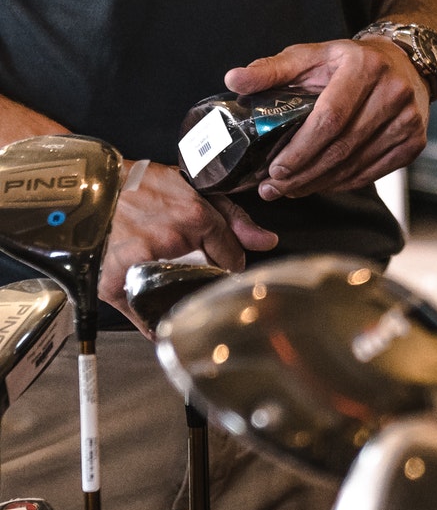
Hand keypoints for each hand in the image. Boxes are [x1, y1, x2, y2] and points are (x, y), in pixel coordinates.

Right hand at [101, 160, 276, 328]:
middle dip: (206, 278)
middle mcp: (171, 240)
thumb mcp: (196, 190)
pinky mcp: (116, 281)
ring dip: (180, 295)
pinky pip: (142, 313)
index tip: (225, 267)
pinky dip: (151, 320)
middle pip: (206, 275)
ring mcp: (143, 261)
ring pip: (177, 294)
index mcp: (195, 216)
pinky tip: (158, 323)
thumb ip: (235, 218)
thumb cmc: (144, 186)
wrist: (94, 188)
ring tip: (174, 288)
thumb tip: (268, 242)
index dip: (230, 264)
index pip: (230, 255)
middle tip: (197, 274)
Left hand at [225, 38, 429, 200]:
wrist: (404, 64)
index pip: (330, 118)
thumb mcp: (311, 55)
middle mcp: (393, 92)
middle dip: (303, 172)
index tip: (275, 168)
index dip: (301, 149)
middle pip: (342, 146)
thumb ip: (271, 69)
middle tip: (273, 187)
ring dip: (319, 183)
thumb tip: (234, 79)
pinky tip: (321, 183)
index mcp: (364, 67)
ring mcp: (409, 119)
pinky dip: (343, 182)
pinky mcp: (414, 141)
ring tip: (290, 189)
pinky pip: (373, 172)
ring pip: (356, 164)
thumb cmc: (349, 62)